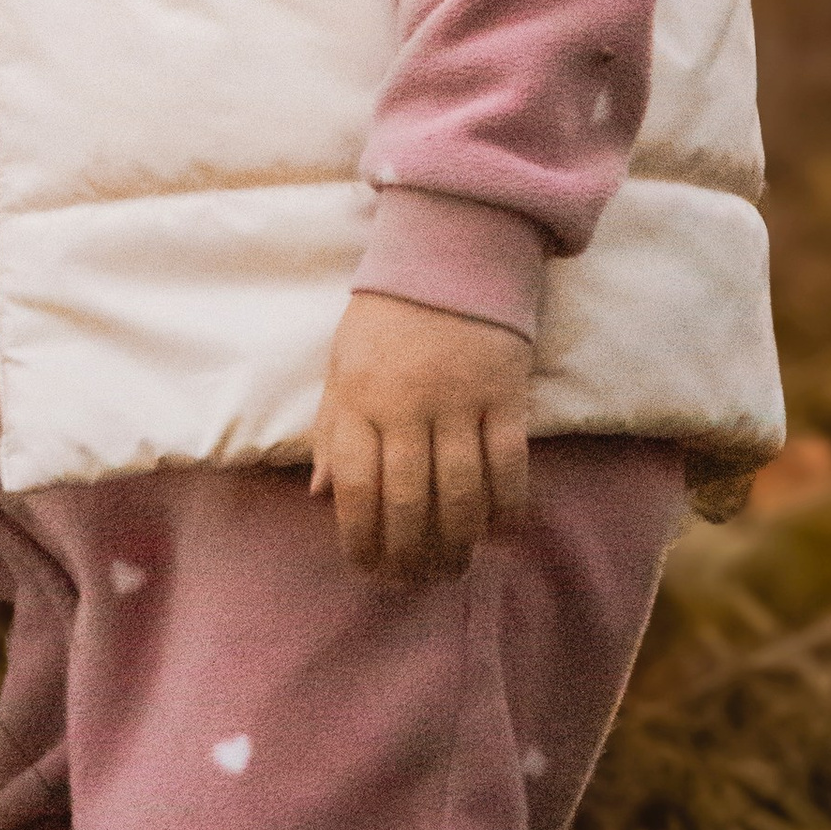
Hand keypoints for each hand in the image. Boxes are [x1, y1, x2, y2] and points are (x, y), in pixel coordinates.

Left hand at [309, 291, 531, 579]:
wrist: (449, 249)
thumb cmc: (386, 313)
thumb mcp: (342, 364)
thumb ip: (333, 430)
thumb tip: (321, 495)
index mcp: (360, 398)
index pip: (358, 489)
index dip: (362, 540)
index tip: (368, 569)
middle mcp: (408, 406)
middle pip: (410, 501)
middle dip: (411, 555)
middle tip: (415, 580)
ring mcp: (461, 401)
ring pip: (461, 493)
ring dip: (457, 543)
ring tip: (453, 567)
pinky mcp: (505, 394)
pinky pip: (509, 464)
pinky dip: (507, 505)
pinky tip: (499, 529)